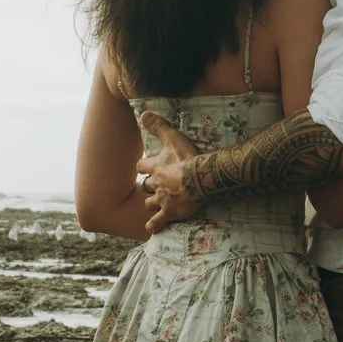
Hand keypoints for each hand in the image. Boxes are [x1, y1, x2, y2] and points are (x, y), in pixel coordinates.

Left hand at [136, 114, 201, 232]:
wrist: (200, 177)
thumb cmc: (188, 157)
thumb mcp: (172, 137)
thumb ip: (158, 126)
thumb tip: (143, 113)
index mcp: (155, 167)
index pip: (142, 166)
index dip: (144, 166)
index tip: (146, 166)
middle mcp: (156, 184)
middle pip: (145, 186)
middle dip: (148, 186)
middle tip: (153, 185)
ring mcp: (162, 200)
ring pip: (149, 203)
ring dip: (151, 203)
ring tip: (155, 204)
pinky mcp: (170, 212)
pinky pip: (157, 222)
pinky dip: (154, 225)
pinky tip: (151, 228)